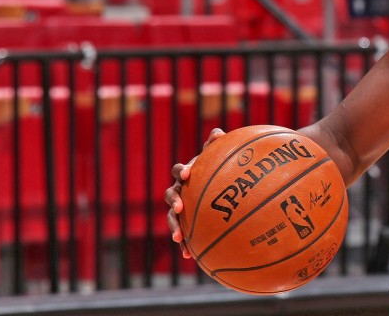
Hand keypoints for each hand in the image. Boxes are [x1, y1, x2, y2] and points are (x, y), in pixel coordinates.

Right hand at [165, 128, 224, 257]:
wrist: (216, 189)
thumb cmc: (217, 170)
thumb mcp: (217, 158)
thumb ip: (217, 146)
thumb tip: (218, 133)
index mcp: (187, 174)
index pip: (180, 170)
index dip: (182, 171)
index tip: (188, 175)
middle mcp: (179, 191)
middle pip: (170, 195)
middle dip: (174, 201)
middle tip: (180, 208)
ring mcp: (179, 208)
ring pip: (171, 217)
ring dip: (174, 226)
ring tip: (179, 237)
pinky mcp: (184, 223)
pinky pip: (182, 234)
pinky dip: (185, 244)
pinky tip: (190, 256)